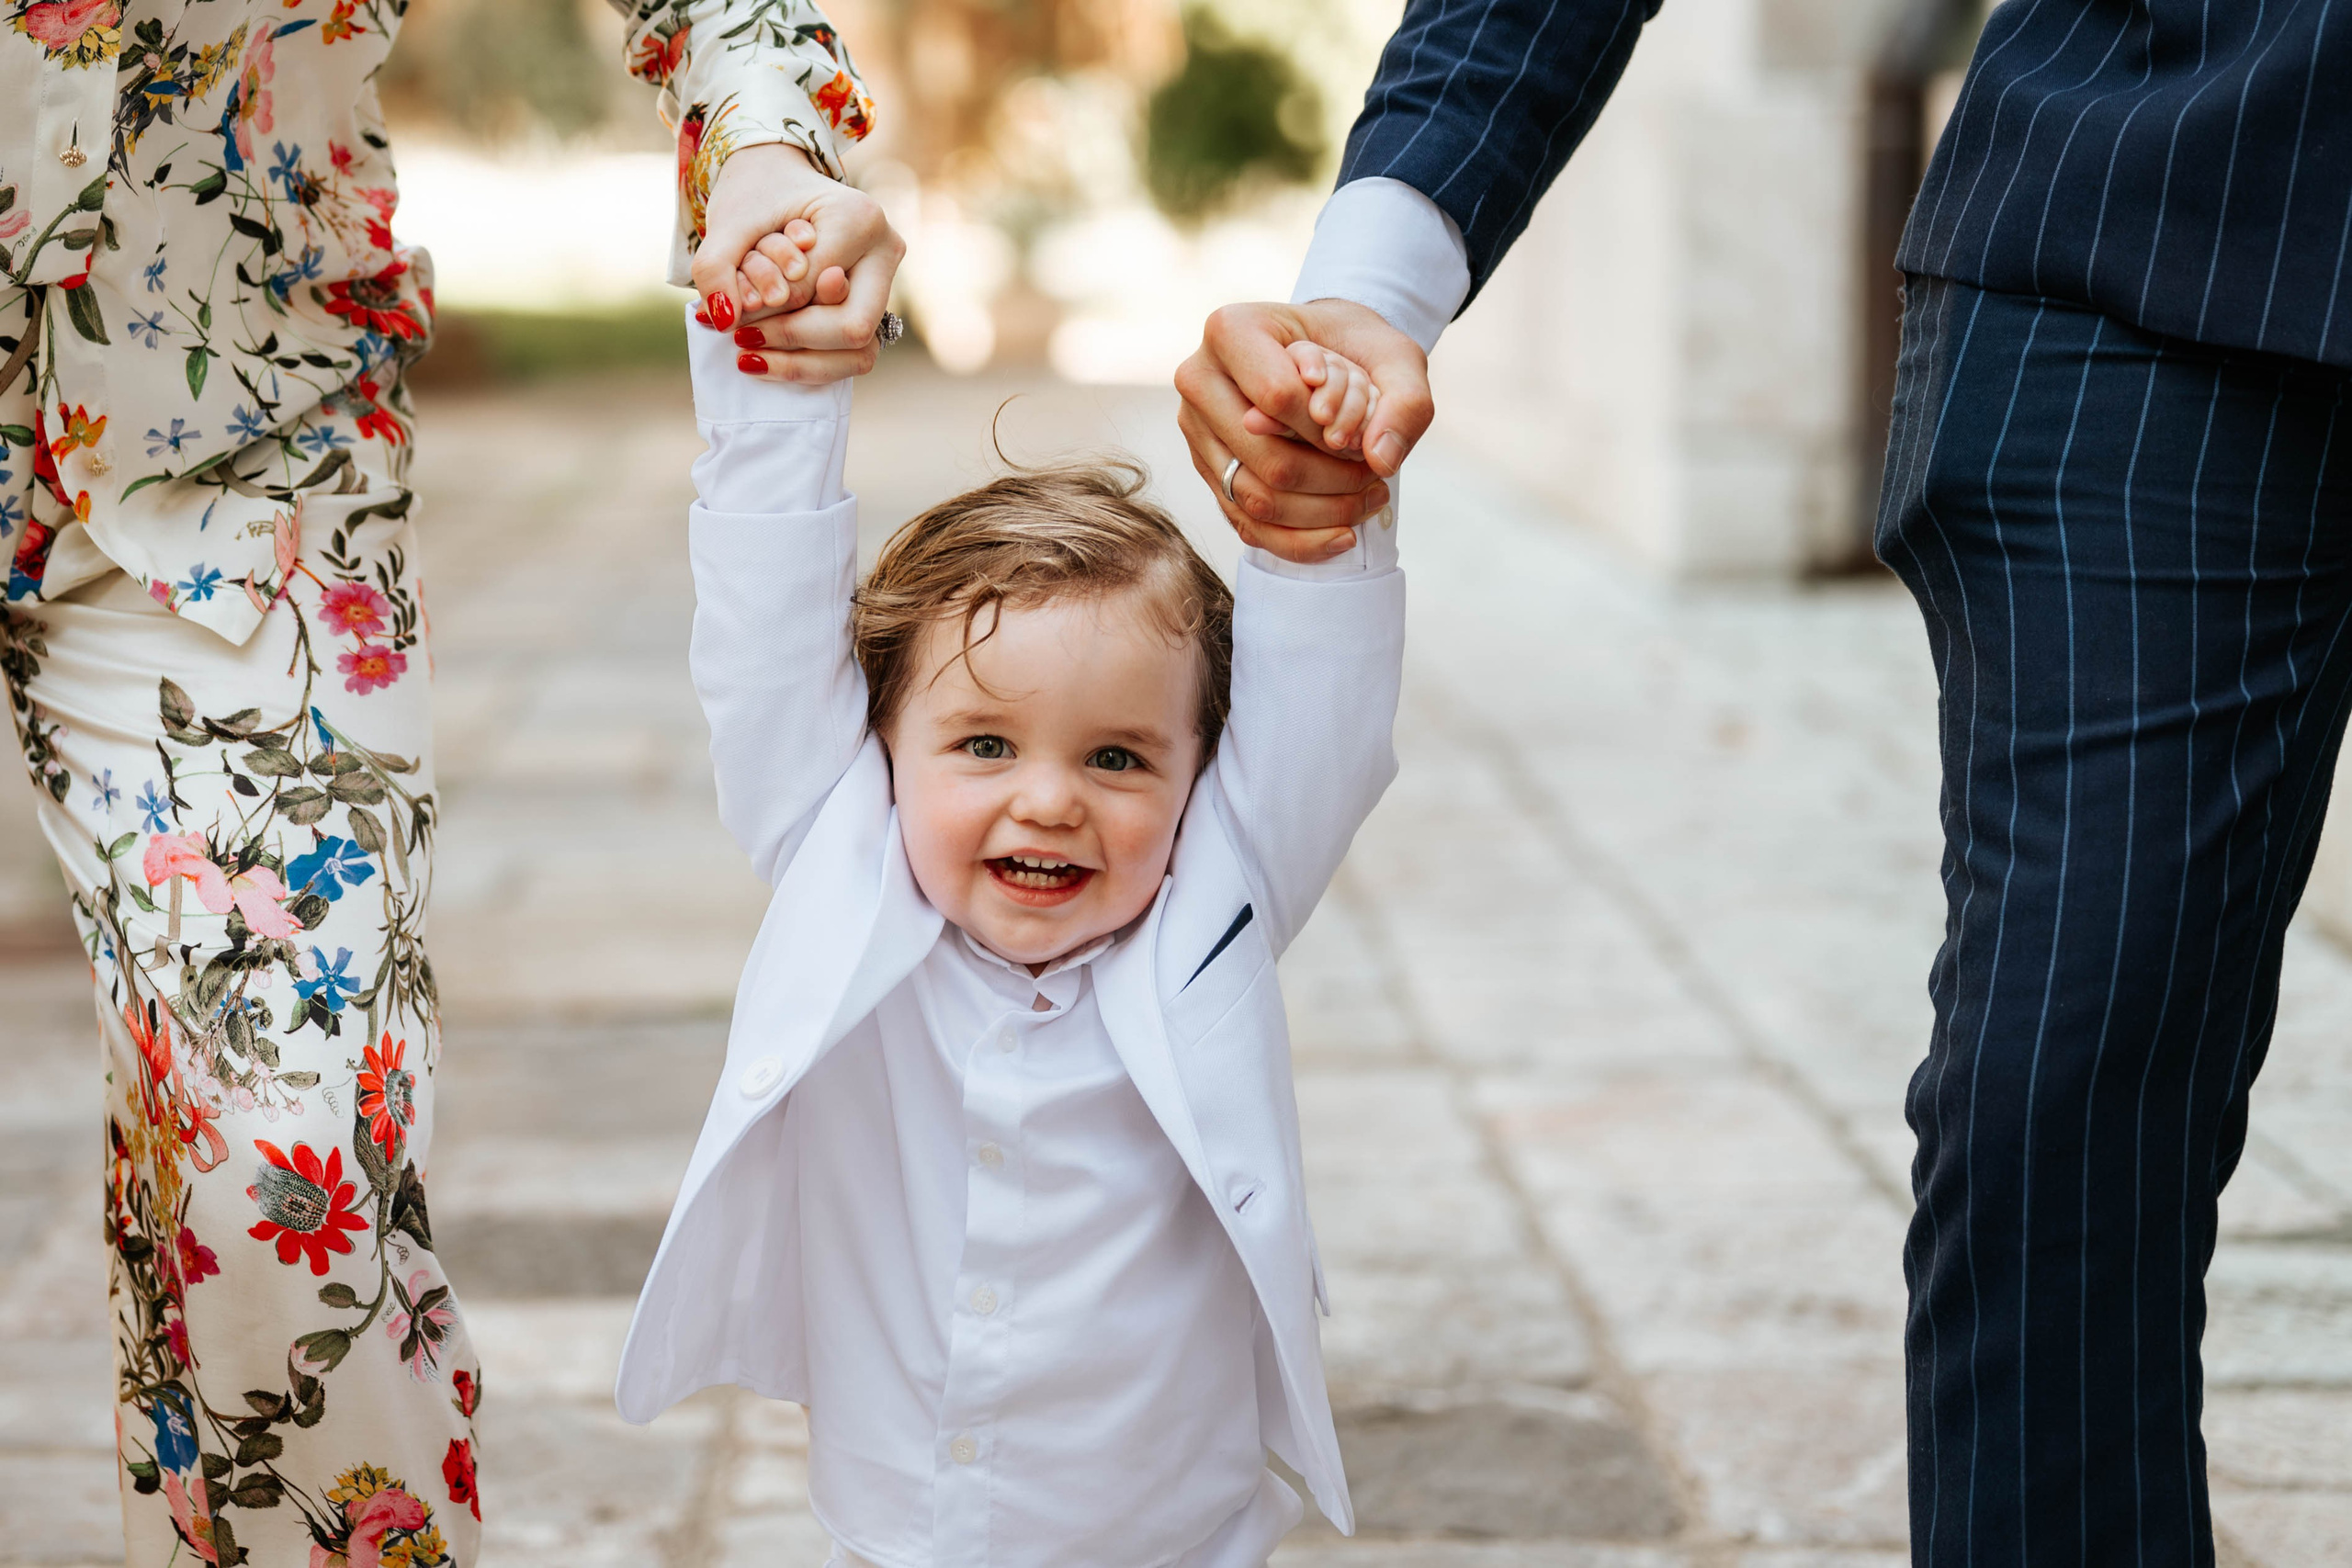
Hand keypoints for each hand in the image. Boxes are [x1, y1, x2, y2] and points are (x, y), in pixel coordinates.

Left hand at [693, 143, 906, 383]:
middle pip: (852, 327)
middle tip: (741, 338)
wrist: (777, 180)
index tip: (728, 311)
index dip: (768, 310)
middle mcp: (885, 252)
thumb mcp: (729, 223)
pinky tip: (767, 358)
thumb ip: (717, 267)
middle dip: (791, 339)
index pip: (814, 289)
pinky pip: (854, 356)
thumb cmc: (756, 195)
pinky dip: (810, 364)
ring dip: (801, 363)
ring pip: (860, 352)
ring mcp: (887, 283)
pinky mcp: (876, 308)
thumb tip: (723, 322)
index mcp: (860, 219)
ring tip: (749, 355)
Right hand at [1174, 299, 1433, 562]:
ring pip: (1255, 499)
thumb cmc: (1353, 347)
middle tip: (1376, 478)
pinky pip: (1247, 525)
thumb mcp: (1395, 356)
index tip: (1360, 434)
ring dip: (1322, 514)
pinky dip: (1300, 541)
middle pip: (1264, 458)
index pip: (1277, 397)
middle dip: (1332, 479)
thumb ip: (1405, 401)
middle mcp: (1199, 380)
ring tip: (1369, 502)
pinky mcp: (1209, 472)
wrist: (1325, 354)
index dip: (1328, 429)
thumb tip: (1382, 461)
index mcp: (1230, 330)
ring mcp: (1197, 432)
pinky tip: (1342, 536)